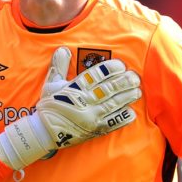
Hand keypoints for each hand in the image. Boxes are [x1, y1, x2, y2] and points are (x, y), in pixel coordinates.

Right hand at [0, 47, 141, 169]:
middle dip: (123, 82)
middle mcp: (84, 101)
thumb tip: (63, 49)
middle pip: (108, 89)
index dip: (110, 69)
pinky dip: (122, 118)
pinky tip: (131, 112)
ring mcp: (91, 116)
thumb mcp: (51, 84)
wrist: (44, 132)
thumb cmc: (49, 106)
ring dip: (127, 97)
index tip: (121, 65)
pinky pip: (111, 123)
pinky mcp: (94, 130)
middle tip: (135, 77)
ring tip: (137, 91)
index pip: (95, 76)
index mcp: (75, 88)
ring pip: (113, 104)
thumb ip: (59, 66)